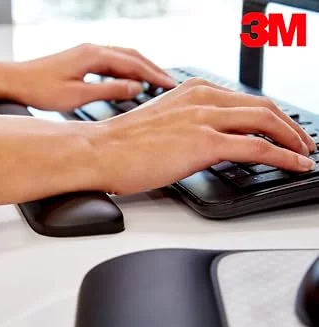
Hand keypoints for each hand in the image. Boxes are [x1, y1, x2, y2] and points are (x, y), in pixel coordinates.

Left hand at [12, 43, 175, 111]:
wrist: (15, 81)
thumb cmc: (41, 90)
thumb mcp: (77, 95)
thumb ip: (108, 91)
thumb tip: (135, 87)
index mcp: (94, 55)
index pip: (133, 64)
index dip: (153, 75)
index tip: (170, 86)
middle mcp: (92, 49)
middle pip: (131, 55)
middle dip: (152, 69)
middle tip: (170, 83)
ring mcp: (87, 52)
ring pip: (122, 56)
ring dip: (141, 68)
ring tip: (156, 82)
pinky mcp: (81, 59)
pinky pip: (112, 60)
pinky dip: (126, 69)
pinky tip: (130, 79)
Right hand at [89, 78, 316, 194]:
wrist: (98, 152)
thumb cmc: (119, 145)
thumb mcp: (159, 126)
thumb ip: (186, 127)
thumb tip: (202, 144)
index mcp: (192, 92)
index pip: (242, 100)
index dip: (268, 115)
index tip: (278, 129)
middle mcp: (202, 98)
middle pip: (263, 106)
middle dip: (289, 125)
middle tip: (301, 141)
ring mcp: (205, 118)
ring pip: (267, 121)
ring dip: (292, 139)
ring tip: (304, 154)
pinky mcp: (204, 142)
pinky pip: (257, 147)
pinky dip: (283, 156)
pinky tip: (295, 165)